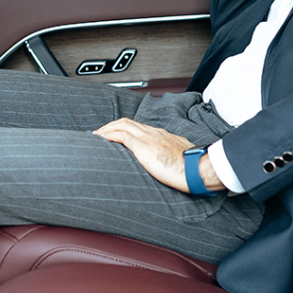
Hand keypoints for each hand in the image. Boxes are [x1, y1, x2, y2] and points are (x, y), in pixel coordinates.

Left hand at [93, 118, 224, 193]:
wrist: (196, 169)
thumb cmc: (191, 168)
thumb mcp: (179, 159)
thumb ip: (170, 158)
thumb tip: (166, 166)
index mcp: (162, 136)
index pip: (138, 127)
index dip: (124, 128)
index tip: (115, 135)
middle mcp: (153, 133)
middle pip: (127, 122)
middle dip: (111, 126)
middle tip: (100, 134)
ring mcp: (148, 137)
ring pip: (122, 125)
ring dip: (106, 129)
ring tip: (96, 136)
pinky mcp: (143, 146)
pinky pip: (121, 135)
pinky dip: (108, 135)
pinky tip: (100, 139)